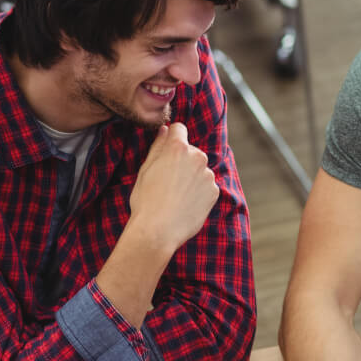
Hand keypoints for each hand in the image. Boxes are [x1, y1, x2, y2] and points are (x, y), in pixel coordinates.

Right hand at [128, 123, 219, 254]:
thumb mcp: (145, 169)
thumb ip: (158, 146)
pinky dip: (198, 192)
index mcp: (178, 148)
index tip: (167, 147)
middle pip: (191, 151)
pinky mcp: (214, 192)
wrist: (158, 231)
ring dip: (191, 176)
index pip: (179, 128)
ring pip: (199, 169)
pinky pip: (206, 186)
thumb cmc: (146, 200)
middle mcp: (197, 157)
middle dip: (182, 160)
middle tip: (166, 180)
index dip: (172, 136)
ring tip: (175, 195)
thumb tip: (165, 130)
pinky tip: (185, 203)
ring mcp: (208, 175)